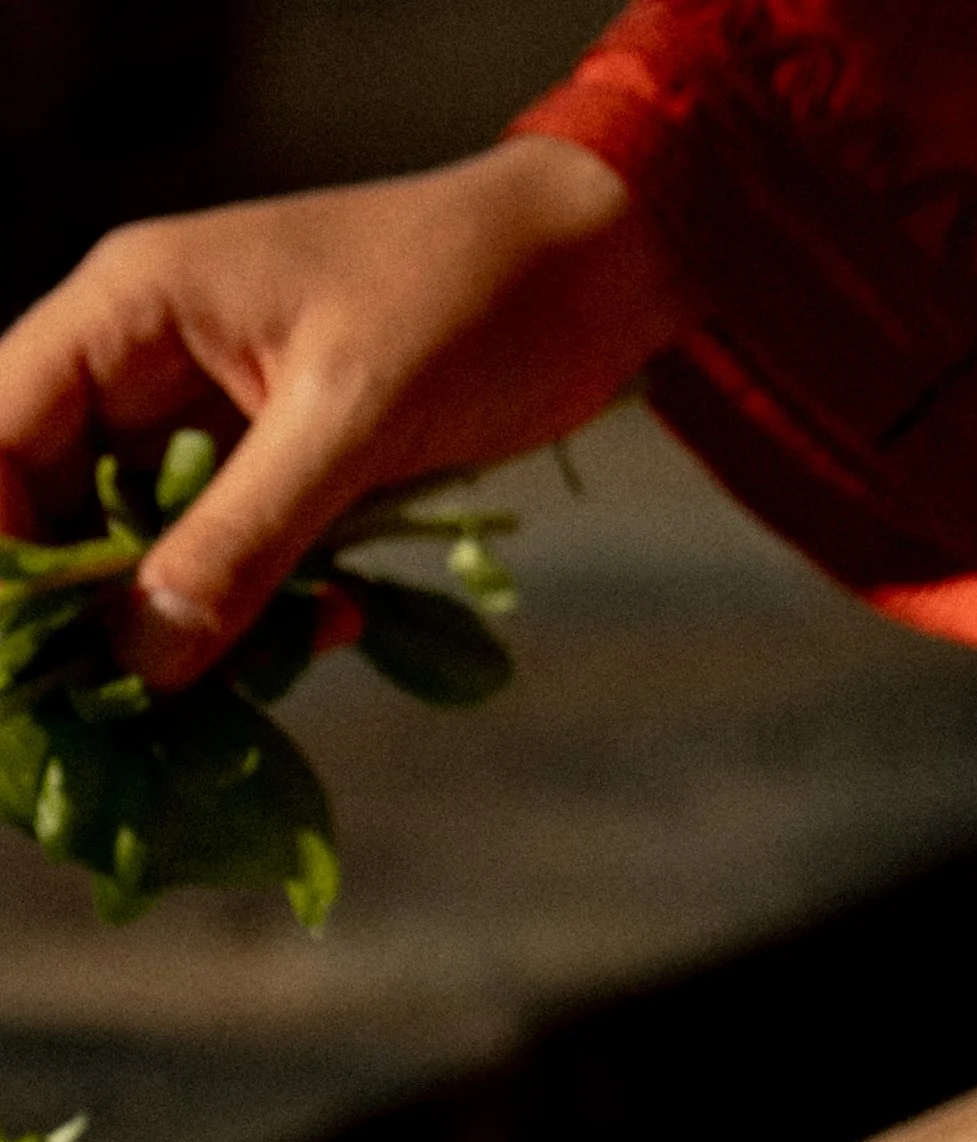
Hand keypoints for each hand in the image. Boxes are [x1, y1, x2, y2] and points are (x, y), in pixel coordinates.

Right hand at [0, 138, 687, 686]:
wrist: (594, 275)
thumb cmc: (471, 300)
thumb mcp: (351, 419)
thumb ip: (244, 537)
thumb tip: (141, 655)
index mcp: (130, 309)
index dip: (7, 548)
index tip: (41, 651)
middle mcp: (151, 365)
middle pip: (60, 506)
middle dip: (101, 609)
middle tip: (141, 706)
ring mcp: (220, 425)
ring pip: (155, 551)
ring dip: (201, 625)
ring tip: (266, 668)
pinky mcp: (292, 476)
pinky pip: (246, 565)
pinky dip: (280, 611)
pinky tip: (346, 621)